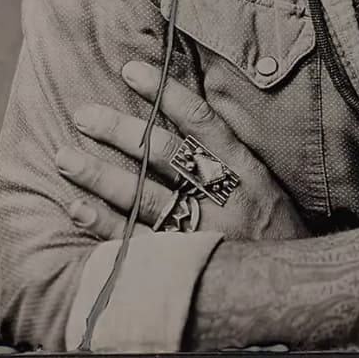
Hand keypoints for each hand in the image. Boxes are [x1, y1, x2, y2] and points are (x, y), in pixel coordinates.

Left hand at [56, 60, 310, 241]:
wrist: (293, 287)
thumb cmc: (277, 228)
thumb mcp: (266, 181)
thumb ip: (230, 151)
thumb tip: (189, 111)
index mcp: (246, 169)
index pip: (201, 120)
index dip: (165, 93)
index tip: (132, 70)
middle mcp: (224, 197)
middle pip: (165, 155)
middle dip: (121, 131)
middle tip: (84, 114)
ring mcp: (202, 232)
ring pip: (144, 197)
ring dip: (100, 176)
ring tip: (65, 157)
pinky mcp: (183, 266)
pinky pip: (135, 242)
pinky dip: (103, 225)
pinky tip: (76, 208)